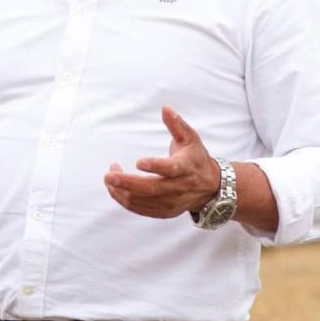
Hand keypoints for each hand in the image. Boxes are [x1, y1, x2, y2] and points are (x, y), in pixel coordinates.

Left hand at [103, 105, 221, 218]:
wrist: (211, 187)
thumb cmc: (196, 158)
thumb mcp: (191, 138)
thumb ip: (177, 124)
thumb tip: (165, 108)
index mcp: (185, 168)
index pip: (170, 169)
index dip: (155, 166)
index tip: (138, 162)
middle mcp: (178, 187)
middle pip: (150, 189)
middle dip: (127, 183)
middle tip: (108, 175)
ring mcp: (171, 202)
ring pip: (142, 202)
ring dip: (122, 192)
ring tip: (109, 179)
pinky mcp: (165, 212)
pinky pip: (141, 210)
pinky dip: (125, 201)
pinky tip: (116, 190)